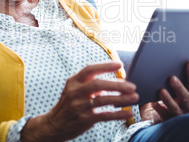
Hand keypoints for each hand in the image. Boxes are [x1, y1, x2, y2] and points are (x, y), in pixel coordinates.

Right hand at [21, 62, 138, 141]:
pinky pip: (104, 116)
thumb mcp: (74, 89)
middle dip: (117, 84)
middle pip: (98, 84)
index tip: (120, 65)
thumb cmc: (69, 104)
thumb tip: (118, 80)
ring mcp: (79, 106)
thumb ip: (91, 84)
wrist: (54, 124)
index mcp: (73, 81)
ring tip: (134, 97)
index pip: (90, 69)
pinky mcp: (84, 120)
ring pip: (104, 100)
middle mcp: (75, 92)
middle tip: (132, 86)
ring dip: (121, 99)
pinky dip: (118, 114)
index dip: (105, 66)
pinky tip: (128, 112)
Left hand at [140, 62, 188, 123]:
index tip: (188, 63)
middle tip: (172, 78)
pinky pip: (164, 115)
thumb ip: (181, 81)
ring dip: (168, 99)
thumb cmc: (176, 98)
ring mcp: (180, 116)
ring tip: (161, 91)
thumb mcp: (182, 91)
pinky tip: (153, 102)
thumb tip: (173, 63)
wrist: (171, 118)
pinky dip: (158, 108)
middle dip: (179, 88)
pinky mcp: (170, 121)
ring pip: (175, 108)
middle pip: (186, 97)